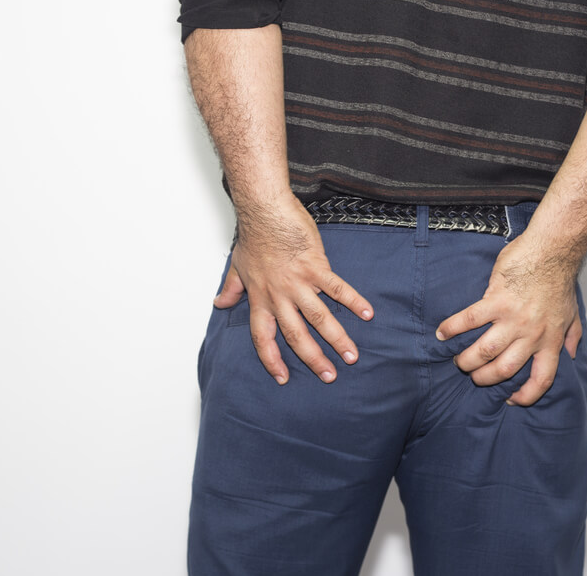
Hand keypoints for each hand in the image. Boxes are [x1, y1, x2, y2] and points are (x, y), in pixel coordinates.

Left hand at [214, 191, 373, 384]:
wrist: (264, 210)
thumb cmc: (254, 235)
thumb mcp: (237, 266)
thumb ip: (231, 289)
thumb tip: (219, 303)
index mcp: (260, 298)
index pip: (263, 337)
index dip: (271, 359)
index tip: (281, 377)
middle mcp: (279, 296)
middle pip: (296, 335)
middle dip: (313, 359)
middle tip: (329, 376)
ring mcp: (298, 282)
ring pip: (319, 318)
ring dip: (337, 338)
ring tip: (352, 356)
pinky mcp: (316, 266)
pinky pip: (337, 288)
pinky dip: (352, 301)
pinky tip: (367, 313)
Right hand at [435, 234, 582, 405]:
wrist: (552, 251)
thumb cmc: (560, 279)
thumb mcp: (573, 313)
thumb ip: (571, 336)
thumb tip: (569, 354)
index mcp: (550, 340)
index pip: (540, 379)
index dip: (525, 395)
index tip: (511, 399)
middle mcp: (531, 335)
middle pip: (503, 369)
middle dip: (483, 378)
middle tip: (473, 374)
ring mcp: (513, 319)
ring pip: (484, 351)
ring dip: (466, 360)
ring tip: (458, 360)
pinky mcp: (496, 300)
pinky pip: (469, 320)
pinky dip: (452, 328)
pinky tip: (442, 333)